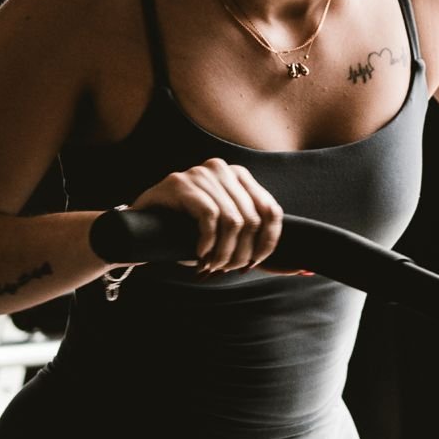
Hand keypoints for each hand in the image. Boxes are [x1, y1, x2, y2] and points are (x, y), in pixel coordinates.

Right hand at [130, 159, 283, 273]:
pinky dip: (208, 243)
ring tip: (212, 267)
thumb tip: (300, 268)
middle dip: (242, 253)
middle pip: (252, 220)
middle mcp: (222, 169)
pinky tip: (199, 255)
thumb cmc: (186, 232)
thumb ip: (256, 244)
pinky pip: (209, 217)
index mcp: (239, 176)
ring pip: (233, 221)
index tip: (252, 264)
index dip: (267, 243)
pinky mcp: (179, 182)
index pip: (271, 211)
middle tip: (225, 269)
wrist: (138, 229)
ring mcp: (201, 173)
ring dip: (224, 253)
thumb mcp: (225, 234)